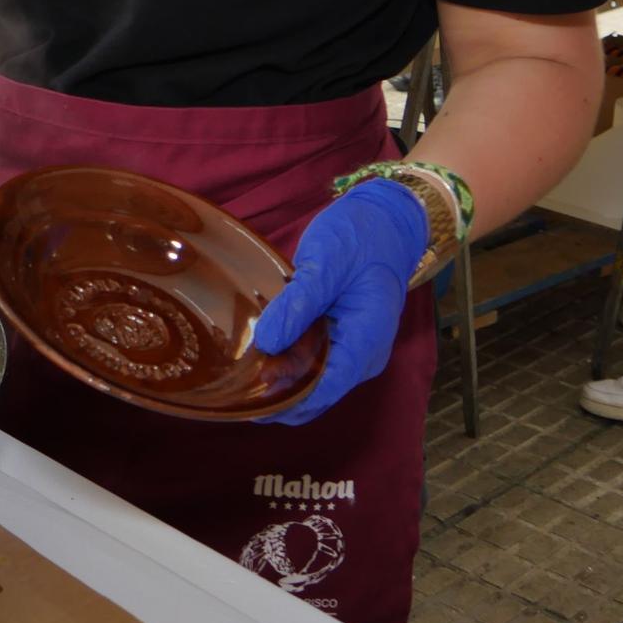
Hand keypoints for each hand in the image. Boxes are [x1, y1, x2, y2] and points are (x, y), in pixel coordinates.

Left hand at [252, 179, 427, 425]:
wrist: (386, 221)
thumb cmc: (360, 237)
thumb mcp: (326, 264)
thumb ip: (297, 305)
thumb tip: (267, 343)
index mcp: (367, 340)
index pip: (325, 390)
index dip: (288, 401)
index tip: (252, 402)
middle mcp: (364, 355)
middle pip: (318, 394)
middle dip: (280, 397)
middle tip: (236, 388)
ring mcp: (356, 349)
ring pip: (315, 382)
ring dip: (283, 383)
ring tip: (242, 376)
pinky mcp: (344, 339)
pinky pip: (315, 364)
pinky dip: (290, 364)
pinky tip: (261, 356)